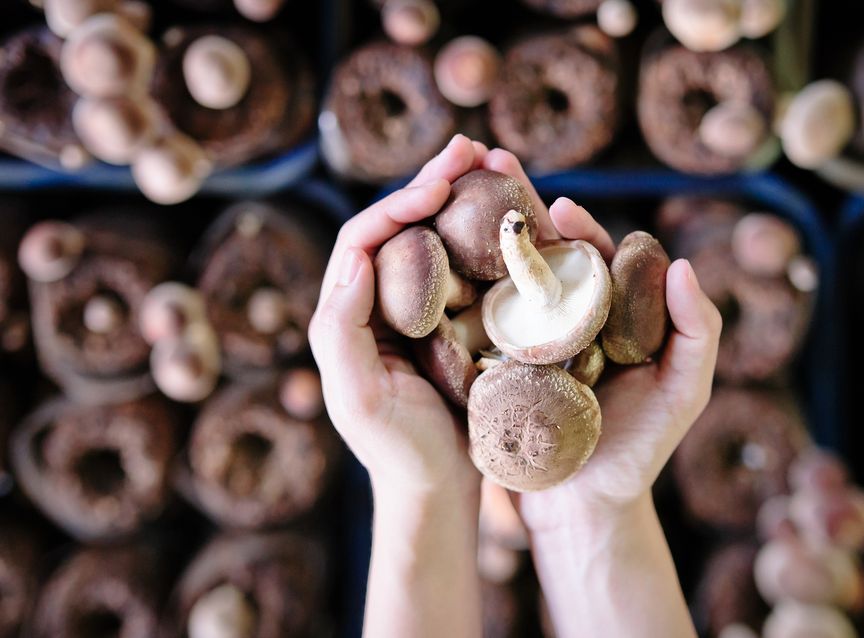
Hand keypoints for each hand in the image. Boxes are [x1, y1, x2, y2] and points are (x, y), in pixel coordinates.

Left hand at [309, 134, 487, 496]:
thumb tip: (356, 256)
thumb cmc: (399, 452)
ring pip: (435, 237)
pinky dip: (485, 234)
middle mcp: (379, 303)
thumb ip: (340, 330)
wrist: (442, 491)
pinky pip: (467, 266)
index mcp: (347, 314)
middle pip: (400, 225)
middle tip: (470, 147)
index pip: (364, 239)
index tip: (441, 185)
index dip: (398, 204)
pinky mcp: (455, 322)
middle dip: (432, 182)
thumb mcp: (359, 399)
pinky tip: (512, 212)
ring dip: (460, 196)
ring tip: (493, 160)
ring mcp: (418, 311)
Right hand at [476, 150, 722, 531]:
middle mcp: (565, 321)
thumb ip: (696, 331)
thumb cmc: (639, 452)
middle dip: (517, 209)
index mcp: (609, 317)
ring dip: (478, 234)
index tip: (561, 205)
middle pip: (541, 256)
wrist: (582, 510)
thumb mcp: (684, 393)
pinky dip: (454, 286)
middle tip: (492, 168)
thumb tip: (683, 265)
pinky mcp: (491, 366)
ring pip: (502, 278)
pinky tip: (431, 255)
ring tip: (451, 194)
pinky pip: (473, 320)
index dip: (580, 227)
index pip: (595, 258)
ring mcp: (524, 342)